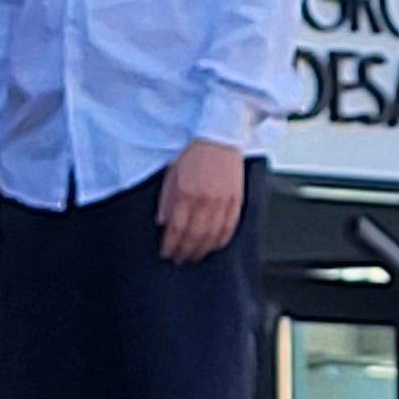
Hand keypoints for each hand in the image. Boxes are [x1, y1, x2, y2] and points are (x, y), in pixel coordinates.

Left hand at [158, 139, 246, 263]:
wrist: (219, 138)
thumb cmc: (194, 153)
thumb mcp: (172, 173)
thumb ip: (166, 200)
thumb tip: (162, 224)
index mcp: (187, 192)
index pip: (177, 228)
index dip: (170, 245)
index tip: (166, 253)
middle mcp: (206, 199)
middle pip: (194, 236)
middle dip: (185, 252)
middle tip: (179, 260)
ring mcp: (223, 201)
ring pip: (212, 235)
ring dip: (202, 250)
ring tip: (194, 257)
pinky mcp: (236, 200)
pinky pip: (230, 227)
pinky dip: (221, 241)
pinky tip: (213, 247)